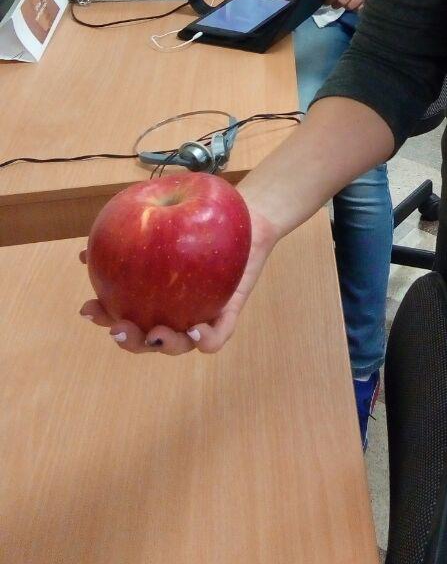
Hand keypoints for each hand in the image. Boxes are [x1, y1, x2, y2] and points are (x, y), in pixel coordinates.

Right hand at [78, 201, 279, 355]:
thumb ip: (127, 235)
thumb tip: (83, 252)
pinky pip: (217, 338)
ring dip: (165, 345)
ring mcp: (201, 316)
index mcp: (153, 296)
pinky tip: (195, 329)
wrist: (246, 218)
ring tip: (156, 334)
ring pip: (180, 345)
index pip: (122, 313)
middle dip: (130, 341)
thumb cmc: (199, 221)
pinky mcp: (228, 315)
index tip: (88, 308)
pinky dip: (205, 340)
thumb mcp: (162, 220)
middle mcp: (175, 312)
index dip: (103, 317)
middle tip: (119, 329)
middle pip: (147, 340)